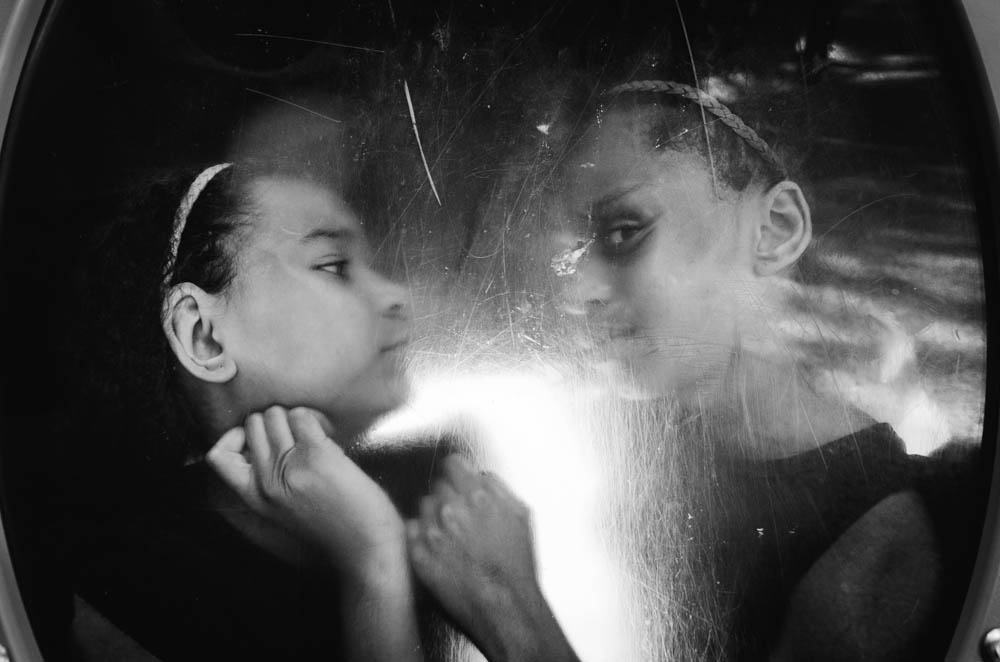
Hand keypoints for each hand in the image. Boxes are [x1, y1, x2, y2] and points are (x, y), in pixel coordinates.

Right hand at [206, 406, 404, 579]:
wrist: (366, 547)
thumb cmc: (335, 527)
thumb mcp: (285, 510)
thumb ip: (270, 481)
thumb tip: (266, 440)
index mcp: (255, 498)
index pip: (219, 457)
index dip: (234, 437)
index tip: (258, 438)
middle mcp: (266, 482)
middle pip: (253, 424)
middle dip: (274, 421)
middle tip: (298, 435)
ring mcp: (289, 467)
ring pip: (275, 415)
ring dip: (295, 417)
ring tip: (314, 436)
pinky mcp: (316, 455)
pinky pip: (302, 417)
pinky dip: (315, 419)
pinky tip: (328, 436)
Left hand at [407, 455, 577, 661]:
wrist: (506, 607)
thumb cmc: (517, 566)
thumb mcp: (521, 515)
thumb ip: (498, 488)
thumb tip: (482, 476)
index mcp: (478, 494)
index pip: (453, 463)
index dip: (458, 472)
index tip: (459, 480)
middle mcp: (451, 508)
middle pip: (439, 485)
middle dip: (450, 497)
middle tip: (463, 518)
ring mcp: (432, 531)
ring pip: (424, 507)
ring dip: (436, 516)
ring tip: (454, 538)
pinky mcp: (418, 554)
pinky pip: (412, 530)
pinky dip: (423, 537)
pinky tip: (441, 550)